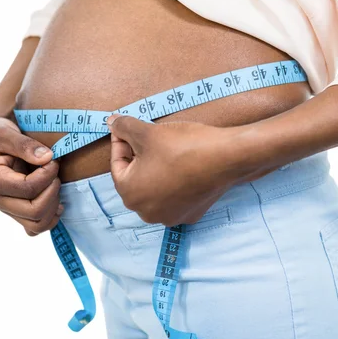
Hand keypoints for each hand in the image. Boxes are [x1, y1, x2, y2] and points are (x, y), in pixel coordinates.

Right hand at [0, 116, 62, 235]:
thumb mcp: (5, 132)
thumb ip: (24, 144)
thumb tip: (47, 158)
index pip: (28, 189)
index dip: (47, 174)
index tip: (53, 158)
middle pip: (34, 212)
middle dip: (53, 190)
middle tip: (56, 170)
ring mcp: (6, 208)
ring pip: (37, 225)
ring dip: (54, 205)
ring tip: (56, 183)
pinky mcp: (16, 211)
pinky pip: (36, 227)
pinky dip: (50, 217)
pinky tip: (56, 199)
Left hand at [106, 115, 275, 225]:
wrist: (226, 158)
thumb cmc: (183, 147)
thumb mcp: (147, 132)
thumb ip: (124, 127)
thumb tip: (112, 122)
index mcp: (130, 194)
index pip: (117, 163)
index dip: (122, 141)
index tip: (127, 127)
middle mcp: (146, 212)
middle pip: (135, 178)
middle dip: (138, 157)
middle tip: (146, 136)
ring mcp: (170, 216)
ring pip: (155, 188)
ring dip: (156, 169)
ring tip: (165, 149)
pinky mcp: (190, 214)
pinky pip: (174, 195)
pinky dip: (174, 180)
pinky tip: (183, 164)